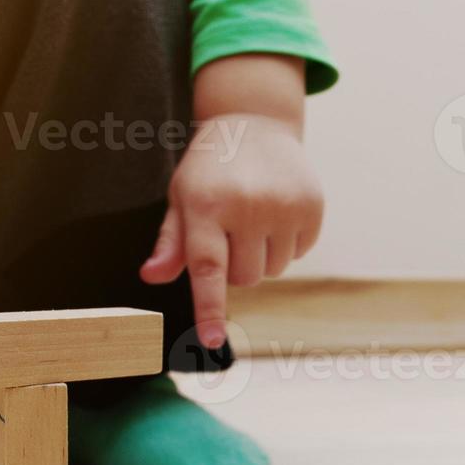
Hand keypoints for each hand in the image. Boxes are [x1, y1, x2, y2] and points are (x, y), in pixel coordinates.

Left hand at [140, 55, 319, 349]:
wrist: (256, 123)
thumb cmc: (210, 169)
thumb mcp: (182, 197)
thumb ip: (171, 242)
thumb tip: (152, 277)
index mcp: (206, 205)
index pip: (207, 269)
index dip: (209, 308)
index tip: (212, 340)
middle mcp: (247, 206)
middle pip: (245, 278)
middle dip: (237, 266)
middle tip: (232, 232)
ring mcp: (283, 206)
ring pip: (273, 270)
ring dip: (263, 257)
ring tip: (255, 220)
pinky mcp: (311, 206)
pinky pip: (298, 254)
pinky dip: (288, 244)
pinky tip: (278, 214)